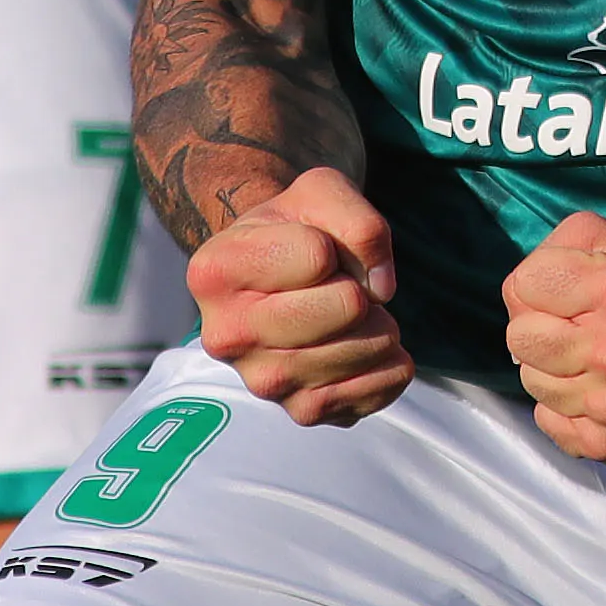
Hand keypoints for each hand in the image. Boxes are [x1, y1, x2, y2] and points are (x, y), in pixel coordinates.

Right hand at [190, 167, 412, 425]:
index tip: (308, 249)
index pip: (318, 256)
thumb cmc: (295, 229)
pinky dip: (391, 362)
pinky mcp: (302, 412)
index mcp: (215, 272)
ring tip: (346, 314)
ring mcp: (263, 383)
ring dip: (378, 323)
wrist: (276, 277)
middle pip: (347, 306)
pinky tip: (363, 346)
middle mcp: (227, 336)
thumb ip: (358, 220)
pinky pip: (382, 386)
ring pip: (369, 347)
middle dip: (359, 287)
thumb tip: (381, 289)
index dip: (330, 244)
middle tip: (337, 285)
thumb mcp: (319, 193)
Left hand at [507, 211, 605, 465]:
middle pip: (519, 337)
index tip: (573, 287)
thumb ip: (556, 248)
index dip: (543, 280)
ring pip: (532, 381)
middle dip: (542, 324)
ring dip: (555, 366)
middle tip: (579, 323)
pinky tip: (600, 388)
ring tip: (596, 356)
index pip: (523, 285)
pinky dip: (566, 404)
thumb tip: (517, 295)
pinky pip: (549, 421)